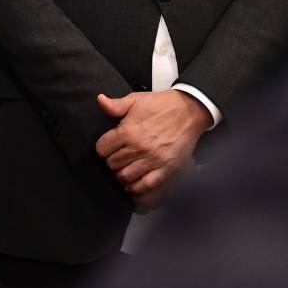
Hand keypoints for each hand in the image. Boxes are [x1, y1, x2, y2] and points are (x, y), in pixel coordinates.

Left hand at [94, 91, 210, 198]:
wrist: (188, 111)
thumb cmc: (162, 105)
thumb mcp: (136, 100)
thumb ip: (115, 104)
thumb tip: (100, 100)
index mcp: (128, 131)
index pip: (103, 148)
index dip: (102, 148)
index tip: (106, 147)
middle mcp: (139, 148)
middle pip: (113, 164)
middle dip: (111, 161)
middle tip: (116, 158)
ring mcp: (153, 160)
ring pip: (126, 176)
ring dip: (121, 174)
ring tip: (123, 169)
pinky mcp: (166, 168)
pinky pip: (147, 184)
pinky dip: (137, 188)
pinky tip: (133, 185)